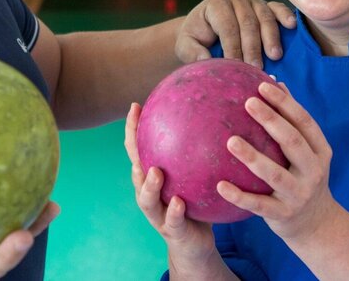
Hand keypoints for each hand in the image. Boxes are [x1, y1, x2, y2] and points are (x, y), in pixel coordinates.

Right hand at [124, 103, 216, 265]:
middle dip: (134, 150)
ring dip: (149, 185)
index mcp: (151, 177)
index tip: (136, 105)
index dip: (133, 129)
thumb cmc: (195, 204)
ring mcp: (157, 213)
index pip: (138, 149)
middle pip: (135, 169)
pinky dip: (174, 211)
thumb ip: (198, 155)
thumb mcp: (196, 178)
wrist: (195, 244)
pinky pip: (172, 220)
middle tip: (137, 131)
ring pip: (146, 198)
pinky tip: (180, 202)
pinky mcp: (172, 230)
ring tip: (156, 172)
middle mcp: (149, 193)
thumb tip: (215, 117)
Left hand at [177, 0, 294, 67]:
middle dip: (252, 47)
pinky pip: (276, 8)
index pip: (228, 27)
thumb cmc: (196, 38)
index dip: (233, 47)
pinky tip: (291, 26)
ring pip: (264, 17)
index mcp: (216, 4)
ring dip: (270, 37)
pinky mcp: (265, 5)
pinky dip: (284, 15)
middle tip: (257, 68)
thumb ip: (193, 53)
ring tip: (274, 56)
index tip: (237, 67)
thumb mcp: (186, 46)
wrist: (204, 28)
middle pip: (247, 23)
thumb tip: (206, 61)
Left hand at [217, 81, 336, 240]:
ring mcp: (299, 194)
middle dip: (272, 121)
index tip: (263, 86)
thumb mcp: (306, 152)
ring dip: (253, 157)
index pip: (304, 122)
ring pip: (275, 174)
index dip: (286, 103)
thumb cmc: (302, 177)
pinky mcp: (283, 215)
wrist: (316, 223)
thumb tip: (275, 82)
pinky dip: (239, 196)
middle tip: (248, 102)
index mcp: (320, 151)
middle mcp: (313, 171)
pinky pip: (258, 205)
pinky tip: (220, 185)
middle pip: (293, 142)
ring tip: (231, 141)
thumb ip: (291, 121)